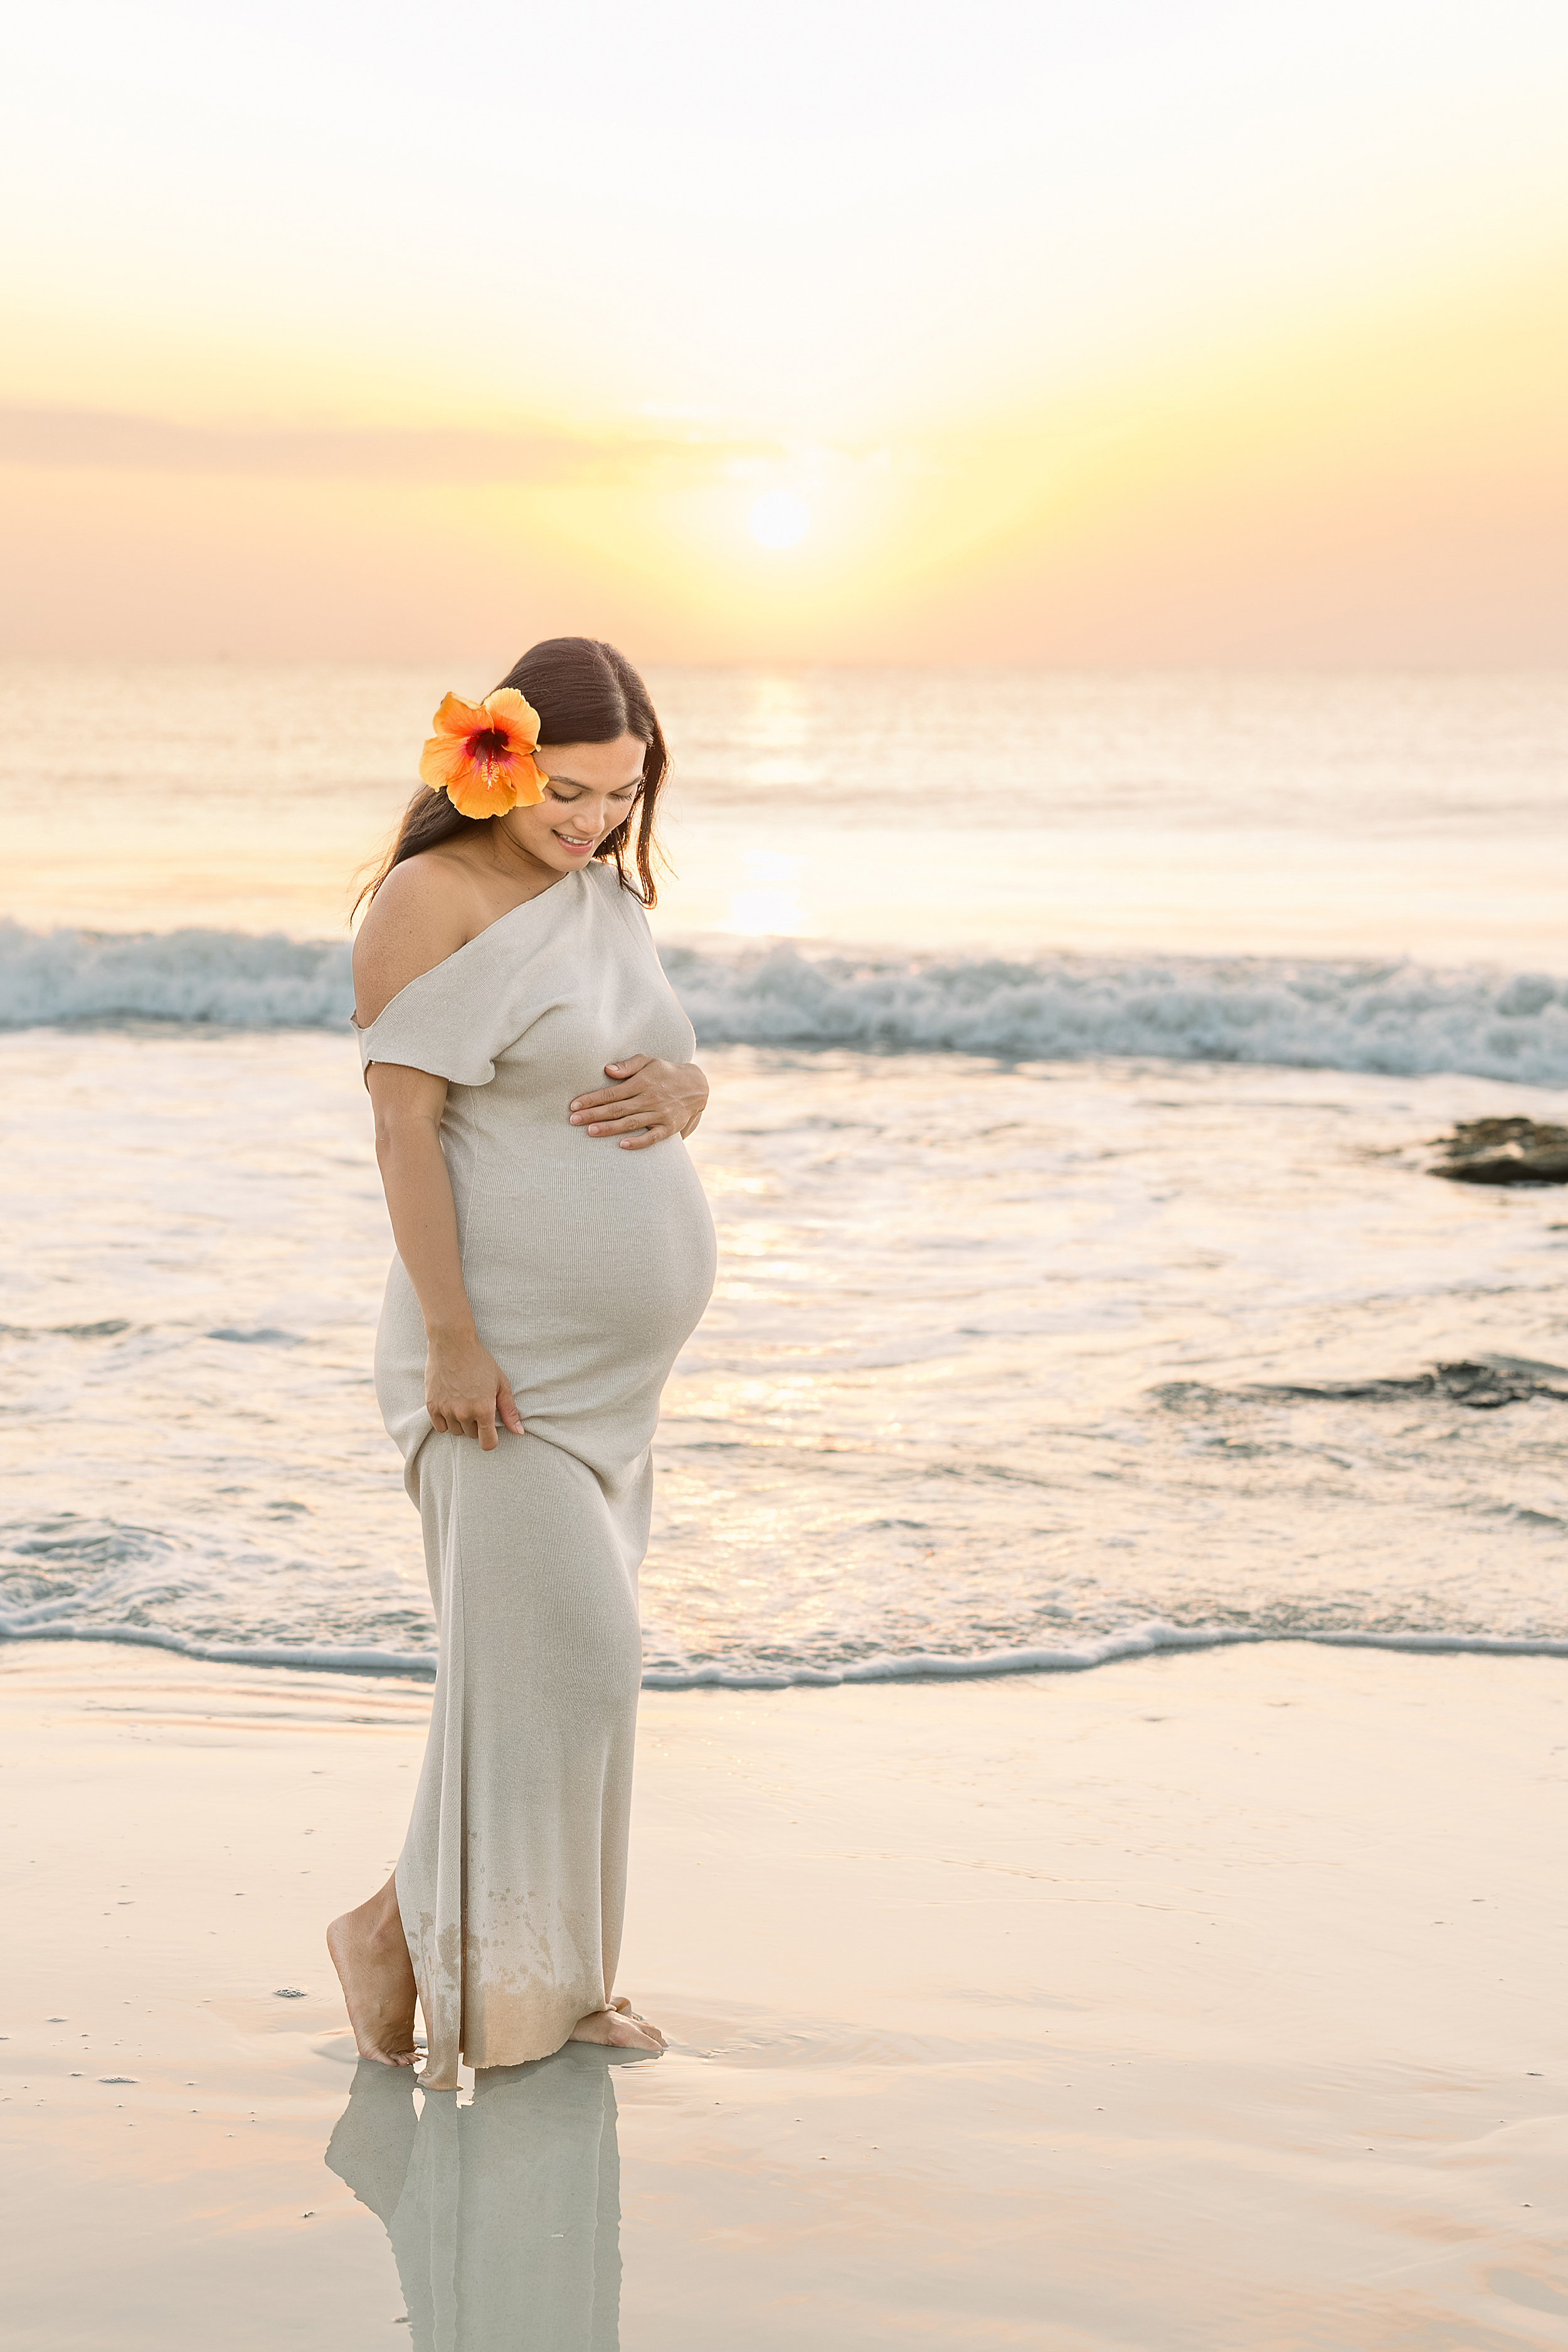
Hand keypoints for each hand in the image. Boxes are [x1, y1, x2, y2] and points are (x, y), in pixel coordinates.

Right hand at [425, 1327, 524, 1449]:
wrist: (452, 1344)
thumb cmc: (480, 1361)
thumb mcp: (501, 1383)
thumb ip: (509, 1410)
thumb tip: (518, 1432)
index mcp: (483, 1409)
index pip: (487, 1443)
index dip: (490, 1439)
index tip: (490, 1431)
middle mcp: (464, 1413)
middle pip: (471, 1435)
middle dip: (476, 1424)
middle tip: (476, 1404)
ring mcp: (446, 1410)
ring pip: (455, 1431)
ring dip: (460, 1422)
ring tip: (463, 1402)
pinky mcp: (431, 1406)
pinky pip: (439, 1427)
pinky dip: (445, 1421)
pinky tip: (451, 1405)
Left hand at [569, 1056, 708, 1149]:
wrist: (697, 1086)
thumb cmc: (665, 1072)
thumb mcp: (649, 1061)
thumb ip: (627, 1065)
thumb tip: (607, 1070)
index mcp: (642, 1082)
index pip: (611, 1092)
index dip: (592, 1099)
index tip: (574, 1105)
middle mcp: (649, 1098)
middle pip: (616, 1109)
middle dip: (593, 1114)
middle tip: (573, 1121)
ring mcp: (659, 1114)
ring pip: (630, 1123)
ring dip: (609, 1128)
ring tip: (590, 1132)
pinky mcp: (668, 1127)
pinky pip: (652, 1137)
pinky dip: (638, 1142)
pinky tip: (622, 1145)